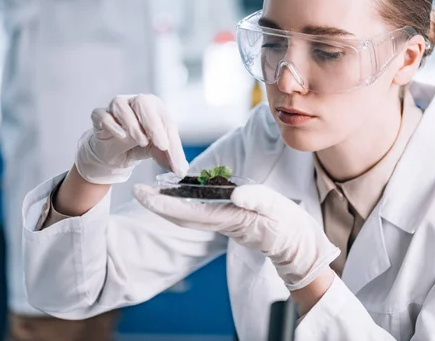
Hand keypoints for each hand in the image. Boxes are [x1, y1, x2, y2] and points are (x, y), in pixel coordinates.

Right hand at [76, 94, 188, 183]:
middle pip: (143, 102)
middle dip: (153, 124)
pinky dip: (112, 124)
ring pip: (121, 105)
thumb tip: (181, 170)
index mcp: (154, 107)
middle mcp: (135, 102)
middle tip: (160, 144)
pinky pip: (102, 115)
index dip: (167, 134)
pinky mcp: (99, 116)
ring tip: (141, 141)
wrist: (115, 154)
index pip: (163, 117)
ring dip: (132, 124)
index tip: (168, 148)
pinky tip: (121, 136)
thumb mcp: (157, 152)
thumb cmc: (139, 147)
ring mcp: (116, 107)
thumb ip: (170, 159)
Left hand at [132, 183, 339, 289]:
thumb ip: (258, 200)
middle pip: (182, 216)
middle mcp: (221, 221)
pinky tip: (181, 195)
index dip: (164, 204)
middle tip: (138, 190)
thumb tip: (236, 194)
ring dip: (168, 204)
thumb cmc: (288, 228)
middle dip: (158, 204)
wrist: (297, 245)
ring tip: (153, 190)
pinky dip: (185, 204)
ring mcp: (223, 221)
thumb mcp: (277, 210)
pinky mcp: (228, 218)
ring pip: (189, 215)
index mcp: (229, 218)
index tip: (143, 194)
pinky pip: (200, 212)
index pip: (189, 212)